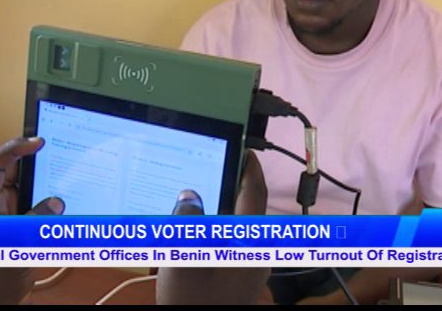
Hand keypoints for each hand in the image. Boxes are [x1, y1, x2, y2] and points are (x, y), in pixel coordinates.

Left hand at [0, 137, 64, 304]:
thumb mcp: (16, 245)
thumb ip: (37, 219)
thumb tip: (56, 202)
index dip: (14, 147)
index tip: (36, 140)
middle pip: (9, 168)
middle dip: (30, 157)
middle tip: (52, 146)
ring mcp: (4, 211)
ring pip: (23, 183)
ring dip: (41, 176)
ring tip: (61, 167)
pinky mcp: (16, 220)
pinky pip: (32, 198)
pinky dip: (46, 195)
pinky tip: (61, 195)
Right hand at [156, 150, 269, 303]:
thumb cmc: (196, 301)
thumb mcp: (185, 258)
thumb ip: (188, 220)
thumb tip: (190, 194)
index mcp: (250, 240)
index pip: (255, 192)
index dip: (249, 166)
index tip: (243, 146)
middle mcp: (255, 250)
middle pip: (247, 207)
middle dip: (232, 185)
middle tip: (211, 165)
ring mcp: (248, 267)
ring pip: (238, 226)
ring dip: (222, 208)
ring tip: (196, 192)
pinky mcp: (238, 279)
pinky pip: (230, 243)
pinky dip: (216, 229)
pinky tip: (194, 231)